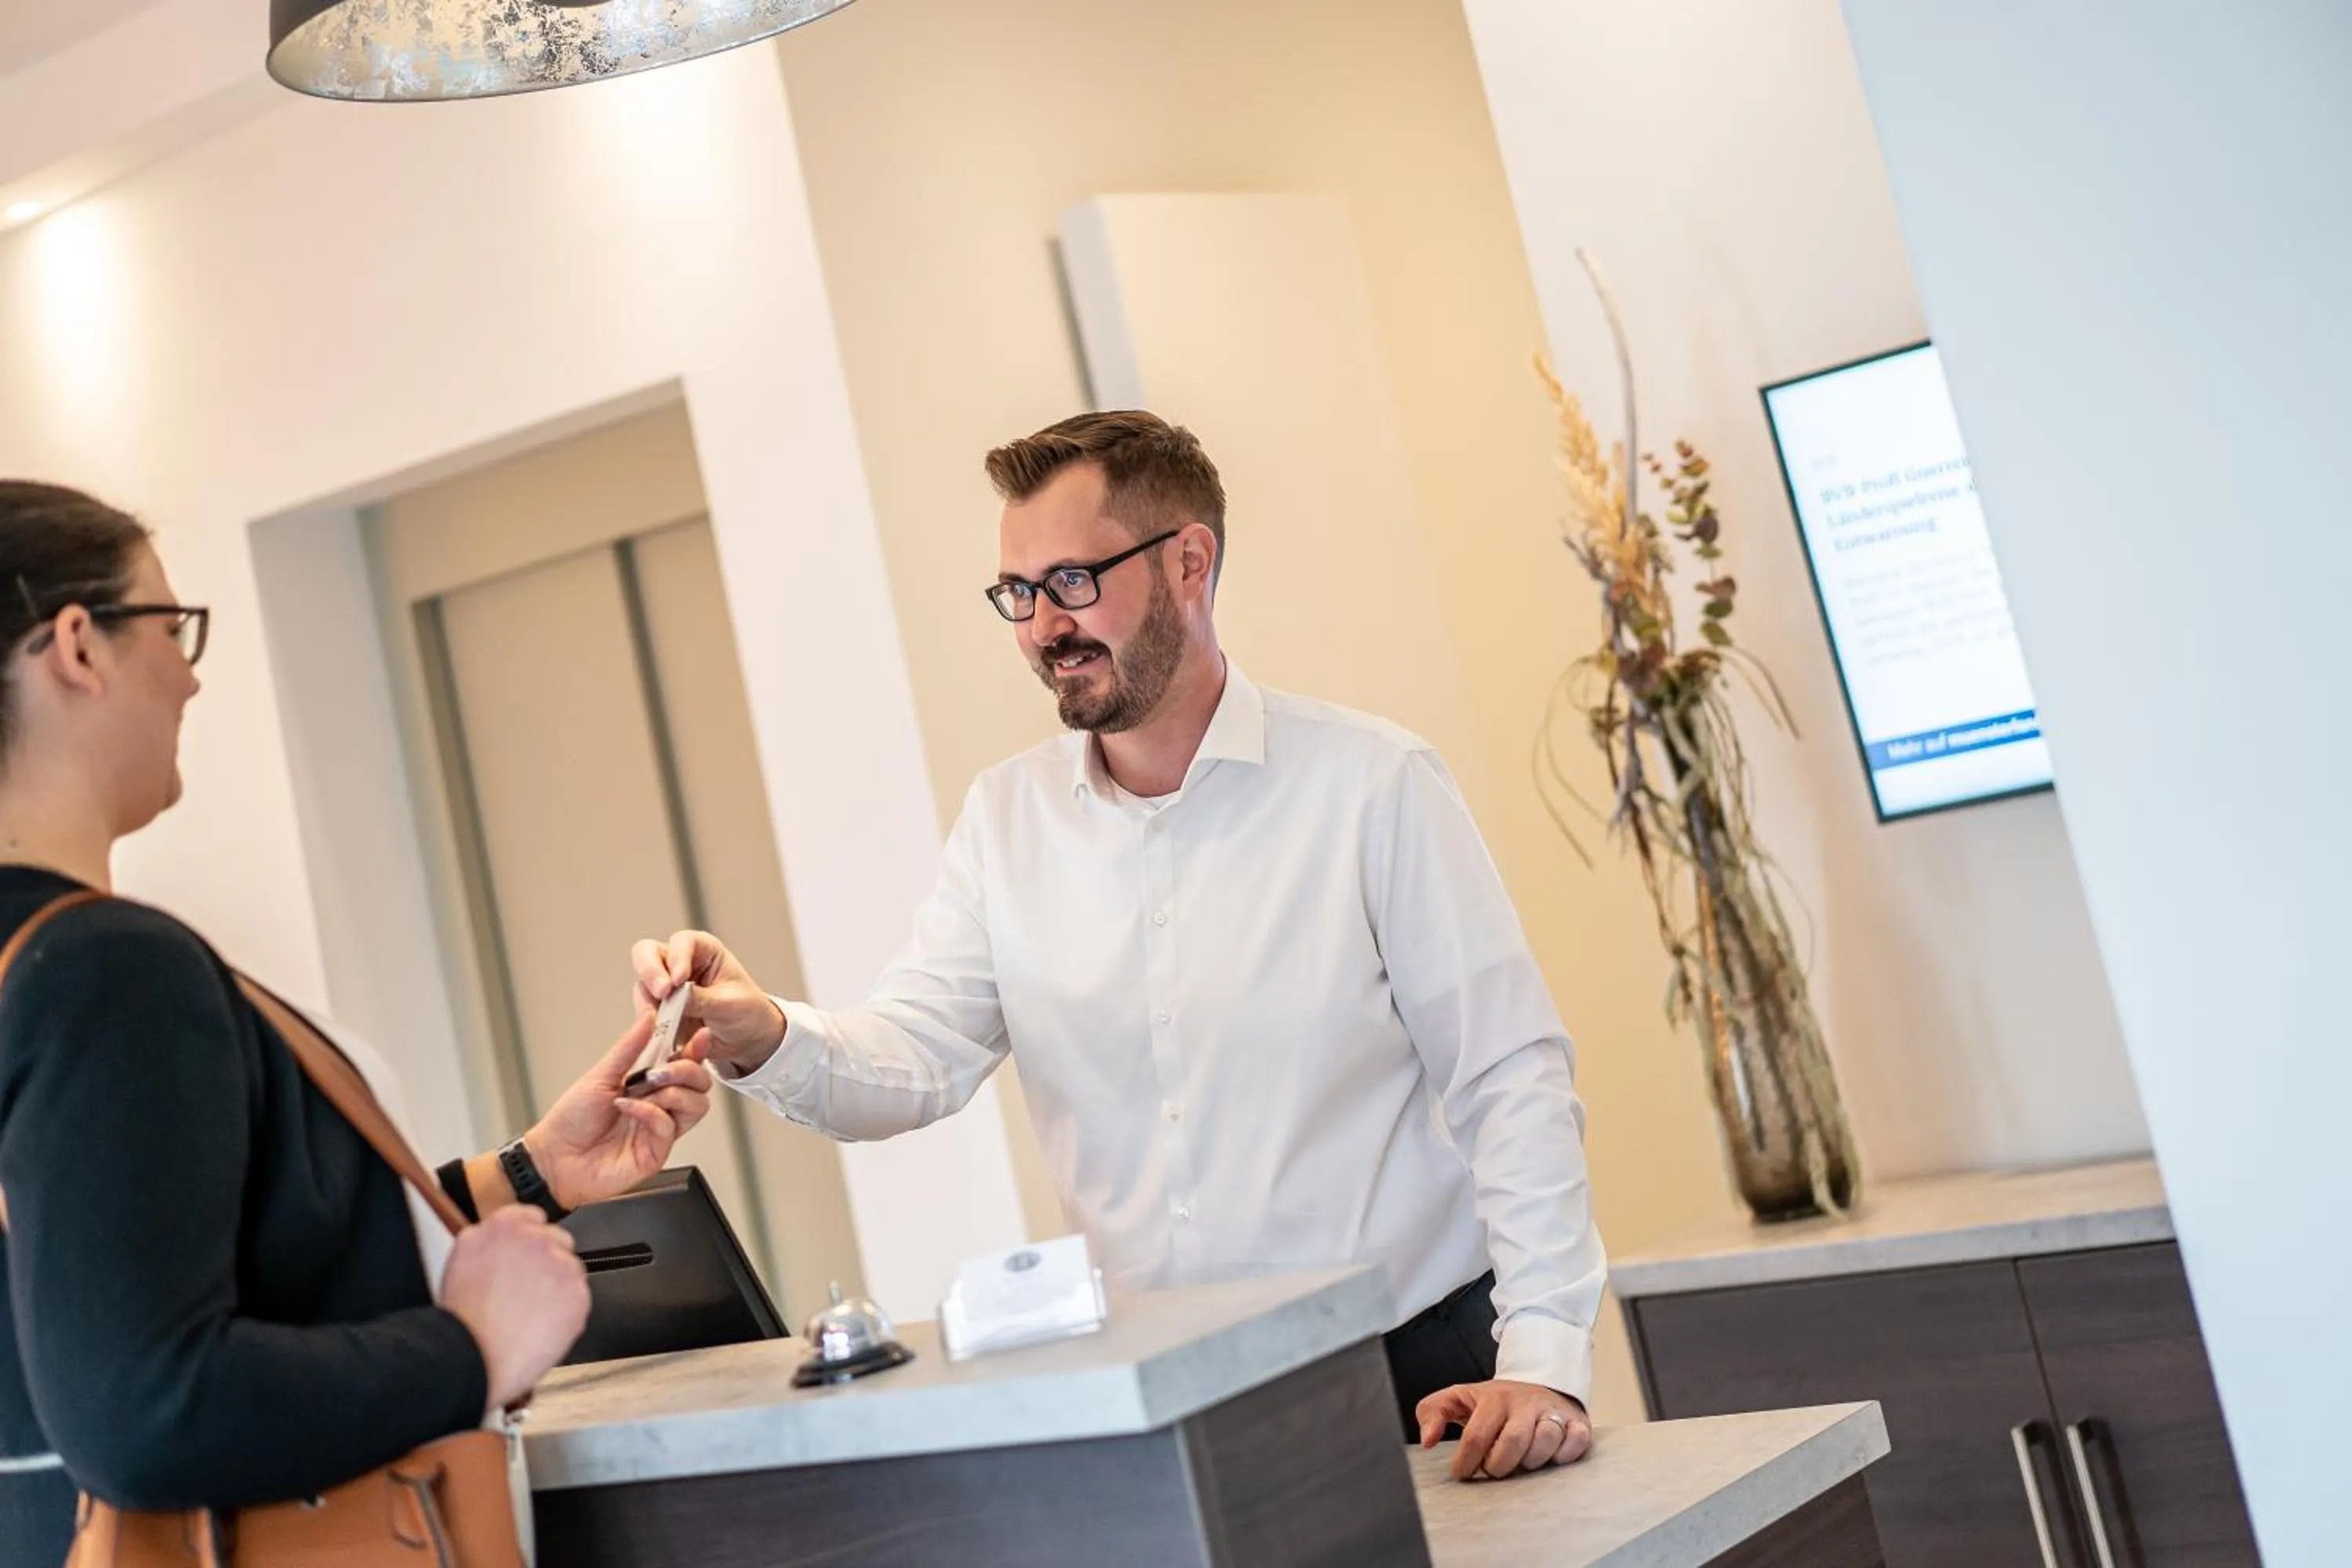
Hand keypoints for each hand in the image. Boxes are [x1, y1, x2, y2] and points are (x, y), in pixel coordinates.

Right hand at [441, 1205, 590, 1410]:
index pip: (532, 1217)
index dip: (530, 1240)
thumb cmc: (461, 1317)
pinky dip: (566, 1313)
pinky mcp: (578, 1295)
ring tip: (529, 1315)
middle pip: (558, 1242)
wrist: (472, 1355)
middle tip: (528, 1291)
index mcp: (505, 1226)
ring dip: (558, 1288)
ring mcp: (561, 1266)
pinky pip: (578, 1300)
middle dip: (548, 1262)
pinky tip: (540, 1327)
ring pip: (570, 1272)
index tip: (528, 1256)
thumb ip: (489, 1238)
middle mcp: (537, 1239)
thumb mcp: (462, 1258)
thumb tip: (506, 1236)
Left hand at [523, 1011, 716, 1210]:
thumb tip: (647, 1017)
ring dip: (674, 1092)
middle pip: (701, 1084)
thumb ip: (629, 1047)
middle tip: (661, 1071)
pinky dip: (650, 1113)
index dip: (696, 1049)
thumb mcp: (600, 1075)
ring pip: (697, 1106)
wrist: (555, 1157)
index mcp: (649, 1085)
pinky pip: (670, 1126)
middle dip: (687, 1070)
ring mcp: (660, 1130)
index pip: (685, 1064)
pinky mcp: (656, 1152)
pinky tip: (628, 1109)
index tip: (698, 1035)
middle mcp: (660, 1106)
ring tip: (645, 1091)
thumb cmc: (572, 1120)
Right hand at [629, 929, 787, 1076]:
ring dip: (648, 1001)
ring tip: (662, 1020)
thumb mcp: (729, 1005)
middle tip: (662, 994)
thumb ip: (701, 999)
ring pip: (643, 984)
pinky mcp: (659, 1008)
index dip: (677, 958)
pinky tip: (660, 1031)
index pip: (682, 942)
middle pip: (647, 953)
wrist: (747, 1040)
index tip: (679, 981)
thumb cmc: (747, 1012)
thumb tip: (673, 996)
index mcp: (704, 949)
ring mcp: (666, 984)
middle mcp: (680, 962)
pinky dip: (648, 1020)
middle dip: (650, 972)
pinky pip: (644, 1010)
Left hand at [1417, 1381, 1592, 1480]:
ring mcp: (1553, 1411)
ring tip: (1520, 1462)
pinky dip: (1564, 1455)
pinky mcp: (1577, 1422)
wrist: (1537, 1386)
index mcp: (1495, 1398)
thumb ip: (1433, 1412)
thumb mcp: (1458, 1398)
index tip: (1463, 1472)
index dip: (1466, 1461)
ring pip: (1545, 1441)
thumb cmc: (1495, 1403)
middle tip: (1493, 1469)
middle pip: (1513, 1442)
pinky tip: (1550, 1458)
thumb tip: (1427, 1440)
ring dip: (1530, 1462)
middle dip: (1499, 1466)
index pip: (1476, 1435)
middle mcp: (1526, 1402)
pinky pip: (1576, 1440)